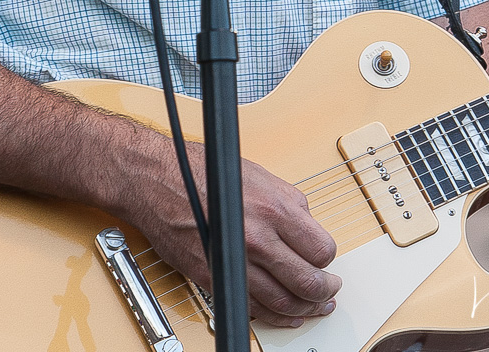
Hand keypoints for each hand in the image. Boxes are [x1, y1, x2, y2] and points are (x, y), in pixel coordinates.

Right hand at [111, 122, 340, 326]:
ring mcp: (236, 262)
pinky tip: (283, 314)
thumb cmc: (201, 172)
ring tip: (313, 307)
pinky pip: (252, 307)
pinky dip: (272, 316)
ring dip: (303, 309)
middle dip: (324, 291)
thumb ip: (288, 201)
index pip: (321, 250)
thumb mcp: (258, 175)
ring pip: (282, 303)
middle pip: (307, 282)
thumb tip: (307, 224)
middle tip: (330, 291)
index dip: (327, 258)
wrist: (158, 181)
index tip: (326, 260)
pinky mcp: (215, 278)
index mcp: (274, 209)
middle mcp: (258, 239)